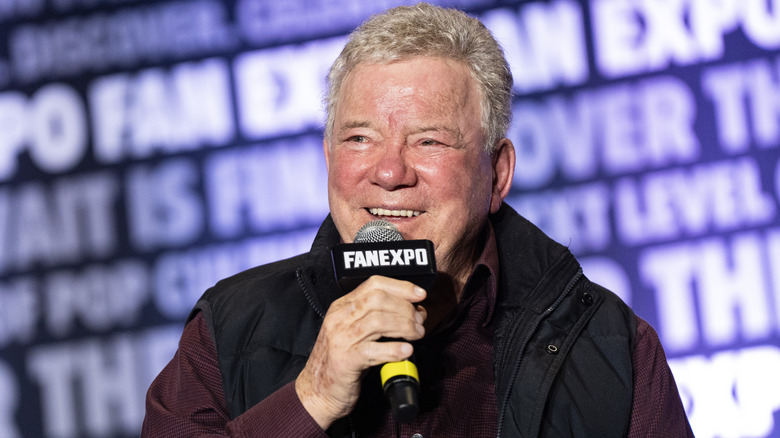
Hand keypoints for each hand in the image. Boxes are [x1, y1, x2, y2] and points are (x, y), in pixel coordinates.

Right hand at [295, 275, 426, 429]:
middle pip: (378, 300)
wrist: (318, 391)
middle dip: (405, 308)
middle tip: (420, 321)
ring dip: (404, 326)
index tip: (419, 295)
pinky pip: (372, 350)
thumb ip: (378, 318)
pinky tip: (406, 351)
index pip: (374, 284)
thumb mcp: (355, 332)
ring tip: (417, 335)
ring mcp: (340, 339)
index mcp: (342, 307)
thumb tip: (413, 311)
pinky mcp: (344, 361)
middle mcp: (339, 319)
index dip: (401, 287)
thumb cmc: (341, 361)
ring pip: (377, 321)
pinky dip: (393, 349)